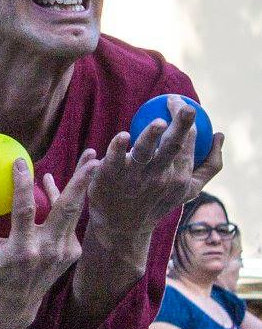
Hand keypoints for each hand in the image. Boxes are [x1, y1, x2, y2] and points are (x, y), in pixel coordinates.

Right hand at [0, 151, 98, 328]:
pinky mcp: (70, 254)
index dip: (23, 184)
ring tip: (91, 161)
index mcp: (21, 250)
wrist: (15, 309)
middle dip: (82, 182)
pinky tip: (59, 188)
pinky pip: (70, 223)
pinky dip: (65, 204)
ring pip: (74, 213)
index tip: (20, 161)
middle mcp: (47, 251)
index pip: (25, 211)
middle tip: (92, 157)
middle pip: (69, 210)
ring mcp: (62, 253)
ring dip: (81, 186)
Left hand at [86, 98, 223, 236]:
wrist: (121, 226)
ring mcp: (134, 177)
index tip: (179, 102)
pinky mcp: (109, 176)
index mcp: (179, 177)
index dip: (186, 119)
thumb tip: (220, 135)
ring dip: (151, 137)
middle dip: (181, 125)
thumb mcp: (189, 189)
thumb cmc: (156, 201)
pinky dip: (118, 147)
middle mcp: (159, 176)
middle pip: (172, 145)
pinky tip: (124, 136)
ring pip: (144, 151)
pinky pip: (115, 158)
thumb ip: (210, 165)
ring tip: (160, 123)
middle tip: (183, 105)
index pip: (187, 142)